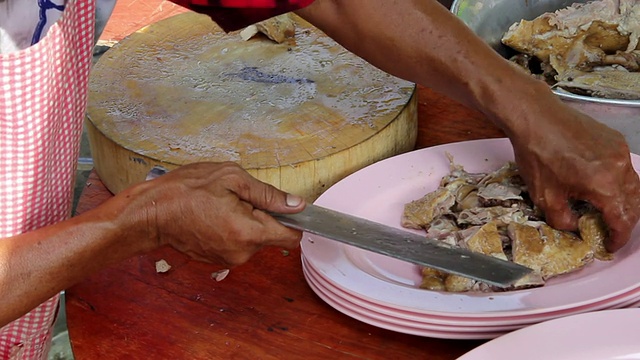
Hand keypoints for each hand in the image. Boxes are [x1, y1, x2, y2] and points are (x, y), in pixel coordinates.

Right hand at [120, 162, 305, 265]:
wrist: (151, 213)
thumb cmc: (186, 191)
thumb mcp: (231, 178)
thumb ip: (268, 194)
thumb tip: (297, 205)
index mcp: (249, 233)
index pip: (291, 237)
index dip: (294, 220)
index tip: (285, 207)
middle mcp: (242, 253)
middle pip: (271, 235)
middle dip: (262, 216)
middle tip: (236, 199)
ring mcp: (229, 259)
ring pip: (254, 239)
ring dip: (246, 222)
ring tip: (221, 206)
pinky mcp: (218, 260)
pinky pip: (238, 243)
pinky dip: (232, 229)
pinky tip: (213, 216)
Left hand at [509, 100, 639, 251]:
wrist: (535, 117)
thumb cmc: (537, 155)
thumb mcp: (544, 196)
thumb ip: (563, 219)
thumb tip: (574, 227)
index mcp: (605, 185)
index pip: (622, 220)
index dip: (618, 238)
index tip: (609, 246)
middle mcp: (619, 168)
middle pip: (634, 204)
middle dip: (624, 222)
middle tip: (609, 231)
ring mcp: (620, 151)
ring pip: (634, 185)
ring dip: (625, 202)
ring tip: (607, 211)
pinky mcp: (615, 140)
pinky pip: (625, 168)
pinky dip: (619, 182)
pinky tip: (602, 186)